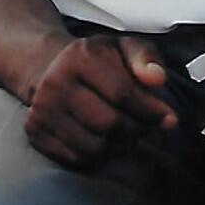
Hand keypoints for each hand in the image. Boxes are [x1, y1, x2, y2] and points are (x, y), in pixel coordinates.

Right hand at [23, 34, 177, 166]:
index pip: (122, 93)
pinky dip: (100, 155)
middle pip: (109, 124)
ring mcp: (42, 109)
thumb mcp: (124, 46)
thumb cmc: (95, 59)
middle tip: (147, 127)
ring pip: (94, 146)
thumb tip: (158, 79)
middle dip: (137, 130)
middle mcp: (56, 83)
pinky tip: (108, 140)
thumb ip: (145, 58)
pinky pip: (77, 158)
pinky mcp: (35, 132)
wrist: (49, 67)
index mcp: (81, 57)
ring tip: (130, 133)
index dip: (150, 110)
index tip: (169, 119)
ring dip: (120, 146)